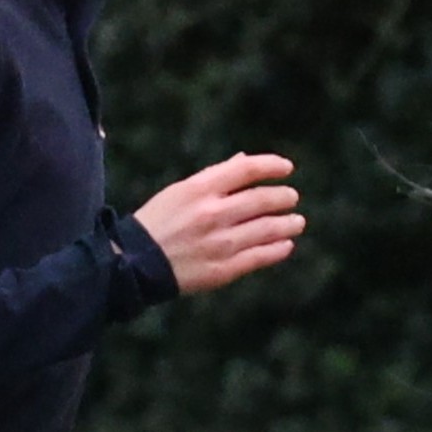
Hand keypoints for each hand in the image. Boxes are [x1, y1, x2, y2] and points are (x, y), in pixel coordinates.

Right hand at [135, 151, 305, 295]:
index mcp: (199, 189)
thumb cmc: (158, 223)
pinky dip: (278, 249)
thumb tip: (244, 162)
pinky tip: (286, 245)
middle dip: (283, 197)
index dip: (271, 166)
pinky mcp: (223, 269)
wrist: (134, 263)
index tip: (287, 168)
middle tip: (292, 197)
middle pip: (262, 200)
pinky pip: (260, 257)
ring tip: (297, 222)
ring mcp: (220, 242)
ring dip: (287, 224)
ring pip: (267, 229)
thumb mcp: (179, 192)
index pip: (246, 169)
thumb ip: (214, 178)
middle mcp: (212, 214)